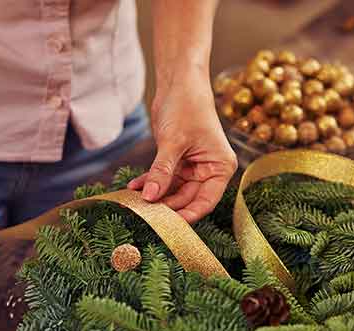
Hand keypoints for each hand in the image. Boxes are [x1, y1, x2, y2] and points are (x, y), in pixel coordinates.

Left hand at [128, 77, 236, 222]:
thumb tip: (150, 197)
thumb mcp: (173, 142)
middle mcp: (210, 170)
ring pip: (173, 190)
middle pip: (187, 199)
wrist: (179, 81)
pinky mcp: (178, 160)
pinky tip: (133, 186)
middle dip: (166, 206)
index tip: (168, 226)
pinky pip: (164, 178)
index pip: (205, 201)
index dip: (187, 215)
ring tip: (135, 202)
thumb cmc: (187, 106)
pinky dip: (150, 182)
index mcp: (220, 168)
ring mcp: (193, 166)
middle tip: (145, 214)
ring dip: (155, 195)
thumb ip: (162, 172)